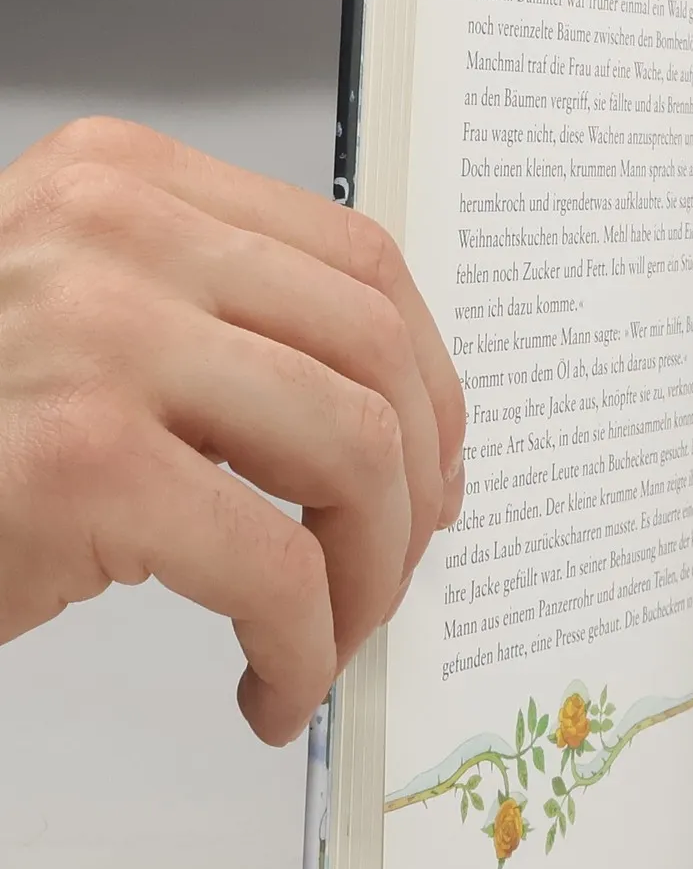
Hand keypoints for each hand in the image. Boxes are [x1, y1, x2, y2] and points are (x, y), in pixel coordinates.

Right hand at [0, 119, 464, 744]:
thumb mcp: (87, 330)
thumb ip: (220, 333)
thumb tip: (406, 432)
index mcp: (125, 182)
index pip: (358, 261)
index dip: (428, 380)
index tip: (435, 467)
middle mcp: (114, 230)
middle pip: (374, 355)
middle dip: (414, 489)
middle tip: (391, 573)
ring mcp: (96, 336)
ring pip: (354, 453)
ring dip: (371, 575)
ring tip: (329, 638)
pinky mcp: (81, 460)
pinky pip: (276, 569)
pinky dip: (303, 647)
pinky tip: (272, 686)